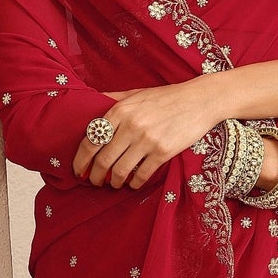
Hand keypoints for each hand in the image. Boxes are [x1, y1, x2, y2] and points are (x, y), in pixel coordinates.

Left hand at [72, 81, 224, 187]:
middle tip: (94, 181)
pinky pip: (142, 174)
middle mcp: (130, 125)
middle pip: (103, 160)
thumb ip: (113, 100)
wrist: (200, 100)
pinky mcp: (163, 151)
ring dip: (114, 182)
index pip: (91, 140)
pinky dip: (134, 183)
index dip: (80, 159)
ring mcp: (147, 140)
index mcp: (120, 110)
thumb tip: (92, 102)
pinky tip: (133, 183)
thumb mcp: (136, 93)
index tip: (78, 170)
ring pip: (120, 170)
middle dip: (94, 176)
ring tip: (114, 184)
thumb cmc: (166, 97)